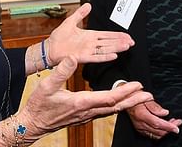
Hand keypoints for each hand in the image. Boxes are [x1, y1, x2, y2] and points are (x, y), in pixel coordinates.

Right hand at [18, 56, 152, 136]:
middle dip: (134, 101)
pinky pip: (104, 112)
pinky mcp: (83, 117)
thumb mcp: (47, 85)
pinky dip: (116, 107)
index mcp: (81, 102)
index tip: (138, 86)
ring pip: (112, 111)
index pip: (109, 98)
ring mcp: (86, 116)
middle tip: (149, 96)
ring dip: (127, 104)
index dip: (125, 92)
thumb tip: (74, 58)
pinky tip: (119, 104)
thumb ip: (61, 71)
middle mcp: (87, 111)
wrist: (32, 124)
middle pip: (116, 106)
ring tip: (139, 98)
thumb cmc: (39, 105)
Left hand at [46, 3, 133, 64]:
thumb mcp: (71, 21)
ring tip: (126, 46)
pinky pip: (96, 57)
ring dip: (116, 48)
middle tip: (131, 42)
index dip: (117, 35)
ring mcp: (87, 50)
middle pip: (109, 42)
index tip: (127, 36)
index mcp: (89, 36)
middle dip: (121, 42)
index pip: (107, 35)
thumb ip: (80, 14)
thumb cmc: (58, 38)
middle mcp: (90, 44)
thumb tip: (88, 5)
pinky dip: (105, 56)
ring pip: (105, 49)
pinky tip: (113, 55)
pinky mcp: (82, 57)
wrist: (49, 48)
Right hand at [125, 100, 181, 140]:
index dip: (168, 126)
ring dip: (166, 131)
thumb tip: (165, 113)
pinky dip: (160, 132)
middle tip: (178, 122)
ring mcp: (139, 127)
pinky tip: (164, 127)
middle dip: (170, 129)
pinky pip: (152, 134)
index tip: (177, 127)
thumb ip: (155, 106)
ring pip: (156, 135)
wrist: (125, 99)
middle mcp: (140, 123)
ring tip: (172, 124)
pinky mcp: (139, 129)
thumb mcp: (146, 96)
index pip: (158, 124)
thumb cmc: (135, 96)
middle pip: (158, 131)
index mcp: (142, 115)